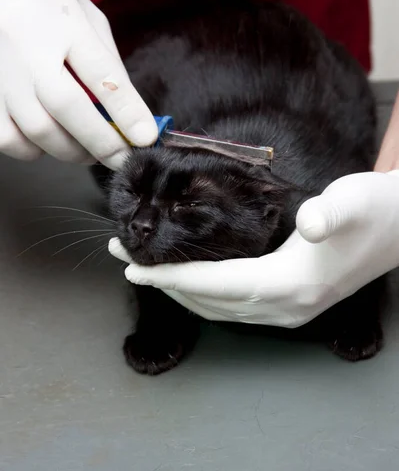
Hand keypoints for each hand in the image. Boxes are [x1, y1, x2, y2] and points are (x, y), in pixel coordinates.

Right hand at [0, 0, 156, 168]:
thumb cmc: (44, 2)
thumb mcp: (86, 16)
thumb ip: (106, 61)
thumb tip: (129, 112)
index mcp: (63, 22)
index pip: (100, 72)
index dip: (126, 110)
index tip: (145, 137)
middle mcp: (27, 48)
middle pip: (66, 108)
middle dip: (101, 142)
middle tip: (121, 157)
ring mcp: (1, 73)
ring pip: (37, 131)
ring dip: (71, 150)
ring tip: (88, 149)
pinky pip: (9, 139)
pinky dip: (34, 150)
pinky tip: (48, 140)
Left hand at [109, 171, 398, 327]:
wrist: (398, 229)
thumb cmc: (372, 211)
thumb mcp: (353, 201)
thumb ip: (331, 213)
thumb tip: (312, 224)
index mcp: (292, 284)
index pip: (216, 285)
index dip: (172, 278)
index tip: (134, 268)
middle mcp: (285, 307)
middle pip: (209, 302)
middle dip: (163, 283)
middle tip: (124, 259)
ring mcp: (287, 312)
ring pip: (219, 311)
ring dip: (178, 291)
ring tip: (144, 271)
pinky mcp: (290, 305)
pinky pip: (232, 309)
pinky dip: (202, 296)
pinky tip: (187, 282)